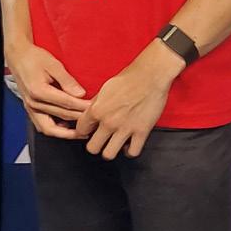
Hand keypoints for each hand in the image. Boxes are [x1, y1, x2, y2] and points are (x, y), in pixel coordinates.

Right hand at [6, 43, 89, 138]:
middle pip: (61, 116)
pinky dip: (55, 130)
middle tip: (95, 120)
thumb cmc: (34, 58)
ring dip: (67, 133)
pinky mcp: (30, 110)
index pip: (67, 103)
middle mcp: (33, 103)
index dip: (83, 107)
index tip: (95, 107)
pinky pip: (43, 126)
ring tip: (82, 132)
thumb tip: (81, 94)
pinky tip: (66, 128)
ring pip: (50, 128)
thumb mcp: (53, 64)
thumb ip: (67, 80)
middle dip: (80, 119)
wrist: (18, 57)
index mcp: (39, 91)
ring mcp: (30, 108)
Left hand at [75, 41, 183, 159]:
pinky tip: (129, 145)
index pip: (80, 130)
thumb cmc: (128, 78)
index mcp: (97, 110)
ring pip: (109, 154)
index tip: (89, 131)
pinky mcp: (142, 132)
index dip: (83, 131)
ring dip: (110, 151)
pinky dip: (129, 151)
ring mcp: (125, 128)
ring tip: (113, 144)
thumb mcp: (104, 88)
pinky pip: (132, 152)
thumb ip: (95, 104)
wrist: (150, 75)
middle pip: (92, 148)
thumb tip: (89, 114)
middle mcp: (109, 122)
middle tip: (100, 140)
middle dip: (95, 145)